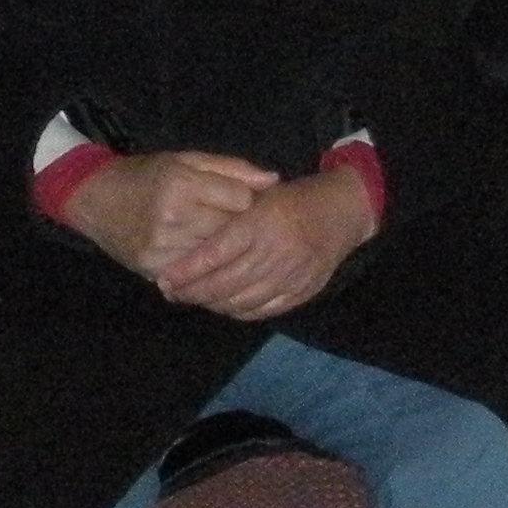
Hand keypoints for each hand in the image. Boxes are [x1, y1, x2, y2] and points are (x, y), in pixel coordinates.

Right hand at [56, 151, 274, 289]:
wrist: (94, 199)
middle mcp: (173, 217)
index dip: (248, 201)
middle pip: (231, 231)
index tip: (244, 201)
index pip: (241, 201)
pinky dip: (203, 267)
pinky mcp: (154, 268)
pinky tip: (203, 260)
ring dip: (223, 250)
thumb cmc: (145, 175)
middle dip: (238, 228)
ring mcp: (163, 246)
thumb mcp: (185, 160)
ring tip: (221, 241)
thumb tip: (273, 180)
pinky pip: (195, 274)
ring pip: (216, 255)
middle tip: (237, 224)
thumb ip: (231, 169)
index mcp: (182, 184)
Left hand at [145, 166, 378, 322]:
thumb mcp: (258, 195)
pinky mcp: (302, 292)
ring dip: (212, 304)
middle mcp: (276, 251)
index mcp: (260, 223)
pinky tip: (224, 305)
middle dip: (192, 292)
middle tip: (171, 292)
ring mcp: (291, 275)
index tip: (165, 278)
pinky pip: (262, 311)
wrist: (342, 212)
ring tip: (193, 298)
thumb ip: (226, 214)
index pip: (215, 254)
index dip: (187, 271)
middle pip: (224, 283)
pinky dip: (238, 312)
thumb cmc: (291, 200)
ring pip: (241, 302)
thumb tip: (189, 242)